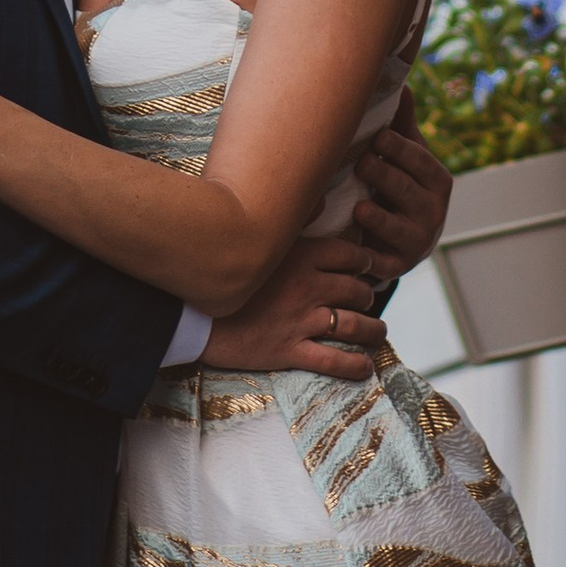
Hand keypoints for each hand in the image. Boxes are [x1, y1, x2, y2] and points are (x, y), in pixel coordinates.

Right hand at [202, 236, 387, 380]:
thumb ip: (295, 219)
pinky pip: (333, 360)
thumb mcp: (258, 236)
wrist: (188, 309)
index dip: (365, 262)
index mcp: (301, 256)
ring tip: (378, 334)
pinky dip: (354, 365)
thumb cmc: (219, 268)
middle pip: (356, 290)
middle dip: (368, 296)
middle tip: (368, 300)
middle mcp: (308, 287)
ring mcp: (300, 320)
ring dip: (372, 330)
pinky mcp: (288, 350)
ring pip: (353, 326)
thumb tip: (323, 199)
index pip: (350, 255)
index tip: (367, 267)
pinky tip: (364, 367)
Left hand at [349, 89, 451, 277]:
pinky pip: (380, 263)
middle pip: (406, 191)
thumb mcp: (408, 160)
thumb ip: (404, 127)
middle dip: (384, 176)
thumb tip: (403, 85)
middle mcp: (432, 212)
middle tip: (361, 163)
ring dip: (378, 218)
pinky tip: (352, 250)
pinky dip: (366, 258)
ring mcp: (416, 242)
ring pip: (396, 229)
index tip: (378, 136)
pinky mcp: (395, 266)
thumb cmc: (402, 187)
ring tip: (360, 208)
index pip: (419, 161)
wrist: (406, 243)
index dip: (400, 149)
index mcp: (437, 181)